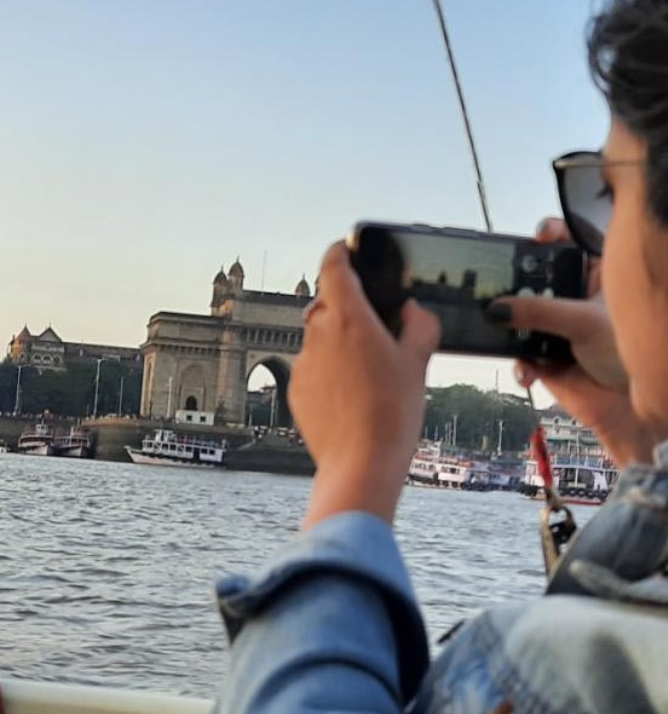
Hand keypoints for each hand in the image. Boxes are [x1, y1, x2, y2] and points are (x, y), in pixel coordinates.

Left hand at [291, 242, 439, 529]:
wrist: (359, 464)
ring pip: (319, 339)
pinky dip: (327, 372)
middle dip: (347, 308)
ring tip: (368, 374)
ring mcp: (302, 361)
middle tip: (375, 327)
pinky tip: (351, 397)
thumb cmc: (393, 412)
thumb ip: (419, 325)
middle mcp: (317, 333)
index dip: (340, 252)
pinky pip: (311, 368)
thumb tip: (411, 311)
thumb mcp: (418, 363)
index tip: (346, 249)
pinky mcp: (294, 389)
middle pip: (327, 304)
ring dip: (338, 344)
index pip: (334, 266)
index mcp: (348, 316)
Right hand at [491, 218, 653, 465]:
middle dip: (513, 286)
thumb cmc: (626, 353)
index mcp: (593, 277)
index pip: (569, 244)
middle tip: (501, 291)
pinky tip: (529, 373)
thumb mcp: (585, 322)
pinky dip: (520, 364)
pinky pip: (519, 352)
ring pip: (520, 316)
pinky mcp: (543, 354)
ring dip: (510, 328)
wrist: (628, 407)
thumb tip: (497, 307)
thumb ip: (540, 311)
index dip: (551, 235)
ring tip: (509, 335)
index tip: (536, 237)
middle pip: (532, 279)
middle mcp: (571, 297)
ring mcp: (555, 325)